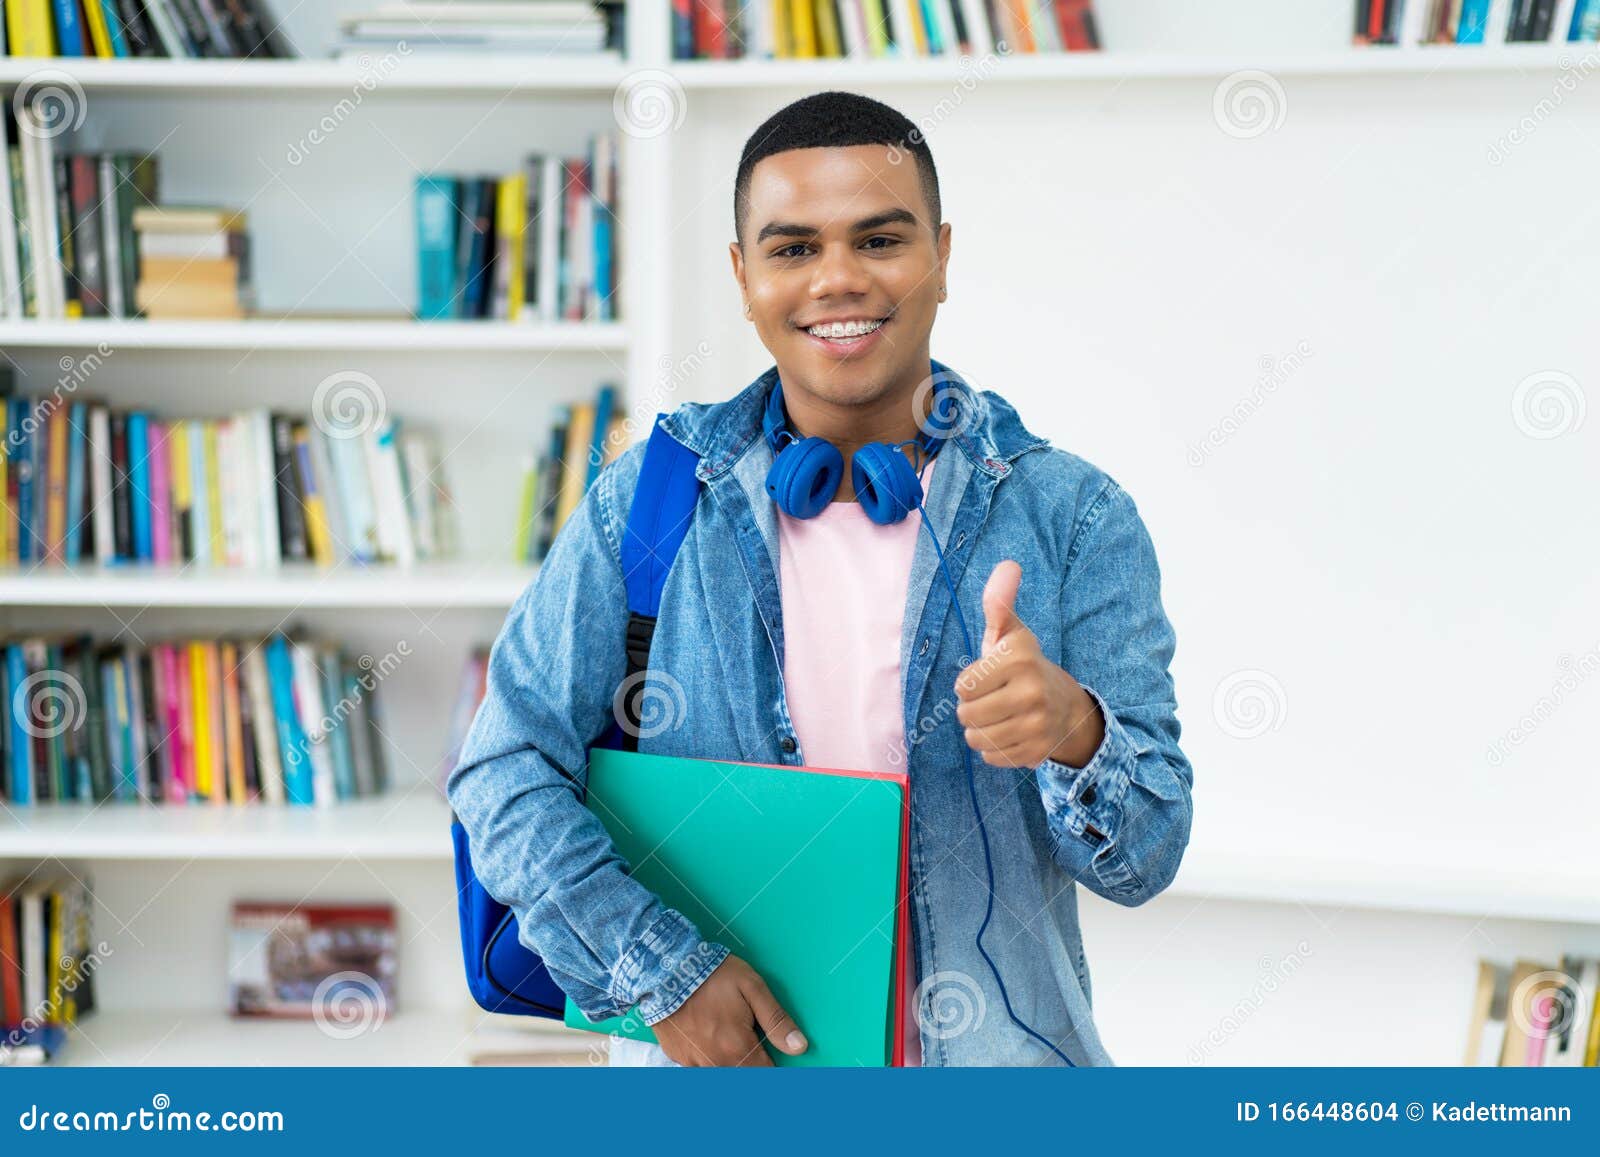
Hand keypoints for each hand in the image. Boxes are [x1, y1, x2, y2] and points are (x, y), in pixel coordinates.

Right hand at [651, 954, 807, 1066]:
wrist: (665, 968)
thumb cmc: (713, 975)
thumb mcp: (752, 988)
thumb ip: (776, 1020)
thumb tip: (800, 1047)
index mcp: (738, 1048)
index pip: (766, 1075)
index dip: (775, 1067)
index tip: (774, 1055)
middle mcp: (716, 1064)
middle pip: (743, 1079)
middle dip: (752, 1066)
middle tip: (749, 1042)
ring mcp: (693, 1063)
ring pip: (721, 1075)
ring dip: (730, 1064)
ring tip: (727, 1036)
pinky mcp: (677, 1057)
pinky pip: (700, 1069)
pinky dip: (709, 1060)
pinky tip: (707, 1037)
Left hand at [954, 560, 1103, 768]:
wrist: (1066, 707)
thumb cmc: (1023, 666)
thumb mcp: (1010, 634)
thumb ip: (999, 603)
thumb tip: (1008, 564)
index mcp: (1019, 658)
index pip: (962, 686)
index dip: (969, 683)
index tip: (989, 677)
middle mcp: (1031, 691)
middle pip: (966, 715)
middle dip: (972, 709)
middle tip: (994, 699)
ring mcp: (1037, 725)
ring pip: (976, 739)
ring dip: (981, 730)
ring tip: (1000, 716)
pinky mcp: (1037, 752)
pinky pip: (992, 757)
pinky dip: (995, 749)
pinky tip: (1012, 733)